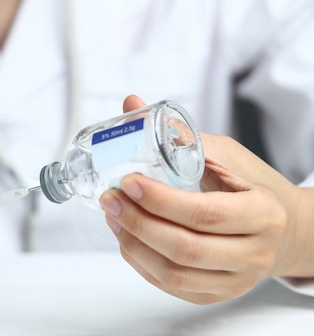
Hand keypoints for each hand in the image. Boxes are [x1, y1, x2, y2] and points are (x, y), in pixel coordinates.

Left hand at [99, 95, 313, 303]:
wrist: (287, 228)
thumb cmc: (255, 186)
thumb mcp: (226, 154)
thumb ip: (179, 133)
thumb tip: (131, 105)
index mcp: (262, 213)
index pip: (204, 213)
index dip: (159, 200)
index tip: (128, 181)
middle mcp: (253, 253)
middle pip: (185, 248)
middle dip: (137, 222)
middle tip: (110, 199)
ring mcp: (236, 279)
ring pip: (173, 273)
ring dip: (133, 244)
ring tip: (113, 216)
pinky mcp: (218, 292)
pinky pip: (171, 286)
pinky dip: (141, 263)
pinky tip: (127, 238)